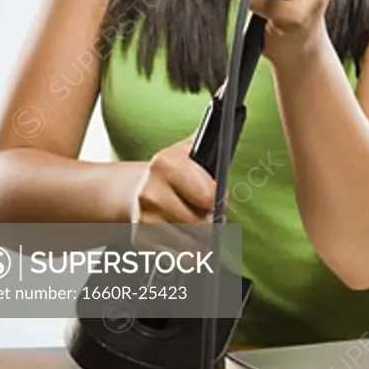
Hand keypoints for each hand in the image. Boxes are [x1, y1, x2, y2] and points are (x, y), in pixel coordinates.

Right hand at [129, 134, 219, 253]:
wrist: (137, 190)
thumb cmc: (173, 172)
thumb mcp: (189, 150)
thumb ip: (210, 140)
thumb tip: (231, 111)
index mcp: (165, 164)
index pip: (207, 195)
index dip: (219, 200)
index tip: (219, 200)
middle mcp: (150, 191)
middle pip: (200, 223)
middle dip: (212, 223)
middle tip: (212, 217)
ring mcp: (144, 218)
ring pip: (190, 243)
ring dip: (202, 241)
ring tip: (200, 229)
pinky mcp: (140, 240)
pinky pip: (175, 257)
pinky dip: (187, 255)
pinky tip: (187, 242)